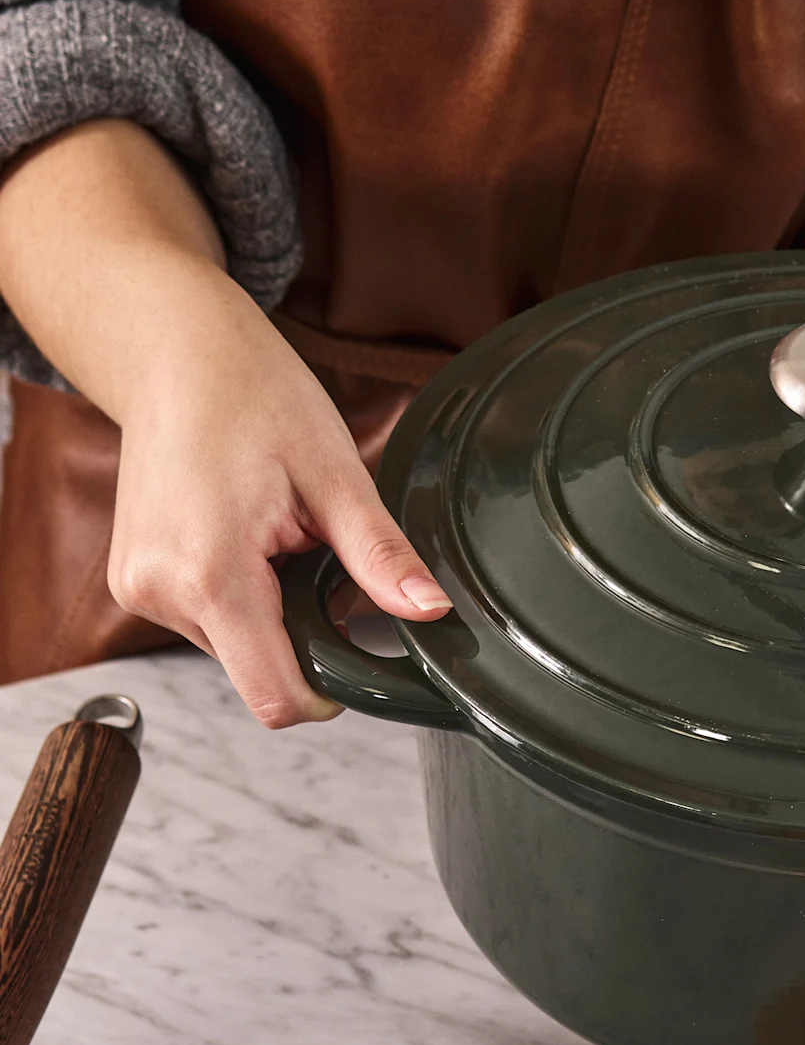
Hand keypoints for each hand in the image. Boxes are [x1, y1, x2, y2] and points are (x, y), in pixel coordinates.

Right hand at [108, 268, 451, 726]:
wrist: (174, 350)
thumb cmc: (250, 392)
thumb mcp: (335, 474)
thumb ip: (380, 556)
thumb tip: (430, 610)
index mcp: (209, 574)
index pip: (275, 695)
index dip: (328, 692)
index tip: (360, 654)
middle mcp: (158, 592)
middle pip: (257, 670)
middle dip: (302, 629)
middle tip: (313, 549)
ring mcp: (138, 589)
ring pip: (233, 647)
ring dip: (271, 608)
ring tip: (275, 532)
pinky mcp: (134, 581)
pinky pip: (208, 619)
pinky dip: (241, 592)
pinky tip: (246, 534)